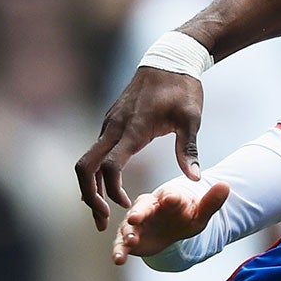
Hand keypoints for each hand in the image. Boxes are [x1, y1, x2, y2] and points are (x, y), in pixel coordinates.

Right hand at [76, 67, 205, 230]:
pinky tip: (107, 190)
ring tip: (102, 213)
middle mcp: (113, 126)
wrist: (169, 59)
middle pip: (85, 166)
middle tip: (102, 221)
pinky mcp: (110, 123)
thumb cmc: (183, 88)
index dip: (113, 190)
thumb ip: (189, 148)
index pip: (110, 165)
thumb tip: (195, 177)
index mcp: (132, 128)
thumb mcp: (192, 118)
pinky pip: (96, 153)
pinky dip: (97, 175)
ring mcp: (109, 124)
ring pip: (87, 160)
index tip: (127, 205)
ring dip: (90, 188)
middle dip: (89, 195)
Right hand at [113, 178, 231, 264]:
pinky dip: (119, 250)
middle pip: (142, 208)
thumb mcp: (200, 213)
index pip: (170, 195)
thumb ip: (211, 202)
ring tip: (130, 240)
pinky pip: (121, 243)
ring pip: (129, 226)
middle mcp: (148, 207)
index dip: (170, 197)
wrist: (172, 227)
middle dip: (139, 212)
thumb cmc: (186, 217)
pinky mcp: (129, 237)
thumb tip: (226, 185)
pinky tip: (118, 260)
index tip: (171, 198)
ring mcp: (136, 222)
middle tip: (136, 217)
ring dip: (128, 232)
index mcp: (168, 198)